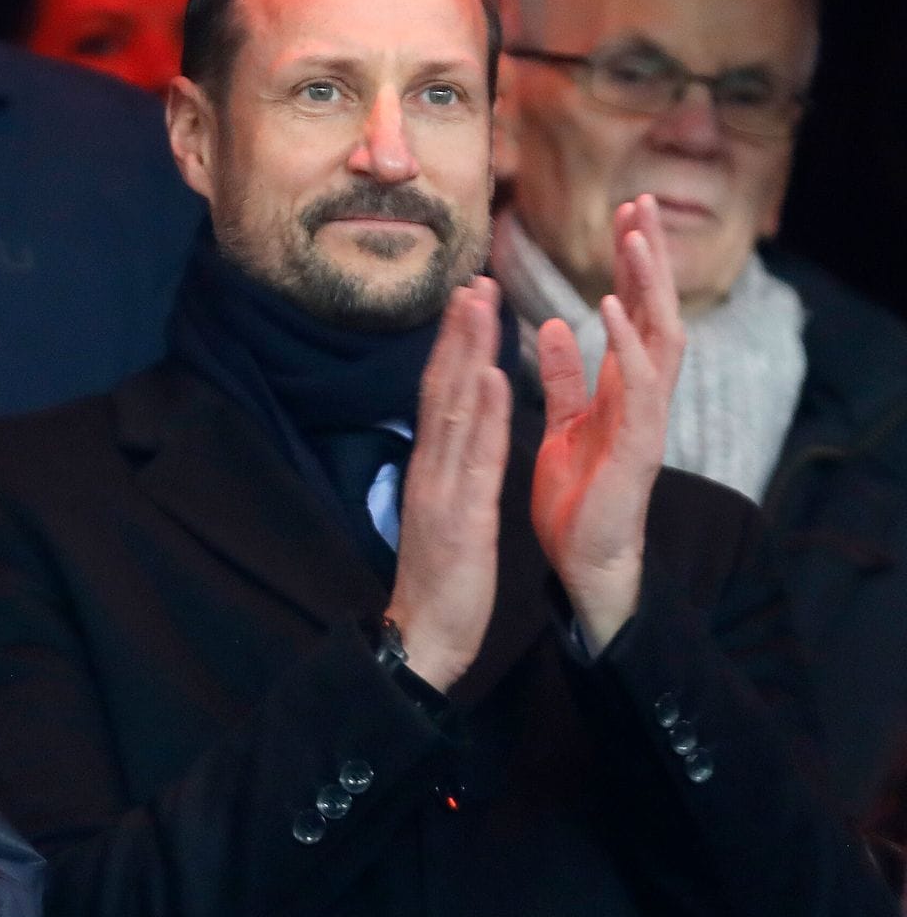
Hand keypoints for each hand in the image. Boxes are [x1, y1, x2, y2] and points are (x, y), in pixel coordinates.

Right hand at [386, 278, 511, 692]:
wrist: (424, 636)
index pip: (439, 398)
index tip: (467, 303)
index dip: (452, 348)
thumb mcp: (442, 515)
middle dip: (458, 334)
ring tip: (481, 306)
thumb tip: (453, 439)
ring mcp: (440, 488)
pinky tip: (492, 377)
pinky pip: (473, 457)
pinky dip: (482, 413)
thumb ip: (447, 474)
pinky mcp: (459, 515)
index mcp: (430, 469)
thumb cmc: (439, 581)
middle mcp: (429, 468)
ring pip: (453, 410)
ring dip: (467, 354)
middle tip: (473, 281)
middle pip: (441, 390)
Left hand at [532, 195, 684, 650]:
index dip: (634, 266)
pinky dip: (627, 345)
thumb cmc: (578, 497)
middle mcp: (644, 399)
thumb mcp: (564, 424)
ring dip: (649, 285)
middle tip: (643, 200)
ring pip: (660, 339)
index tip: (625, 215)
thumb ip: (565, 377)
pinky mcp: (636, 448)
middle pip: (658, 312)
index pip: (637, 314)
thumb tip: (554, 325)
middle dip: (652, 257)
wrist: (583, 563)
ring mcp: (646, 421)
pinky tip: (612, 308)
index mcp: (624, 390)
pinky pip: (639, 388)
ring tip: (636, 235)